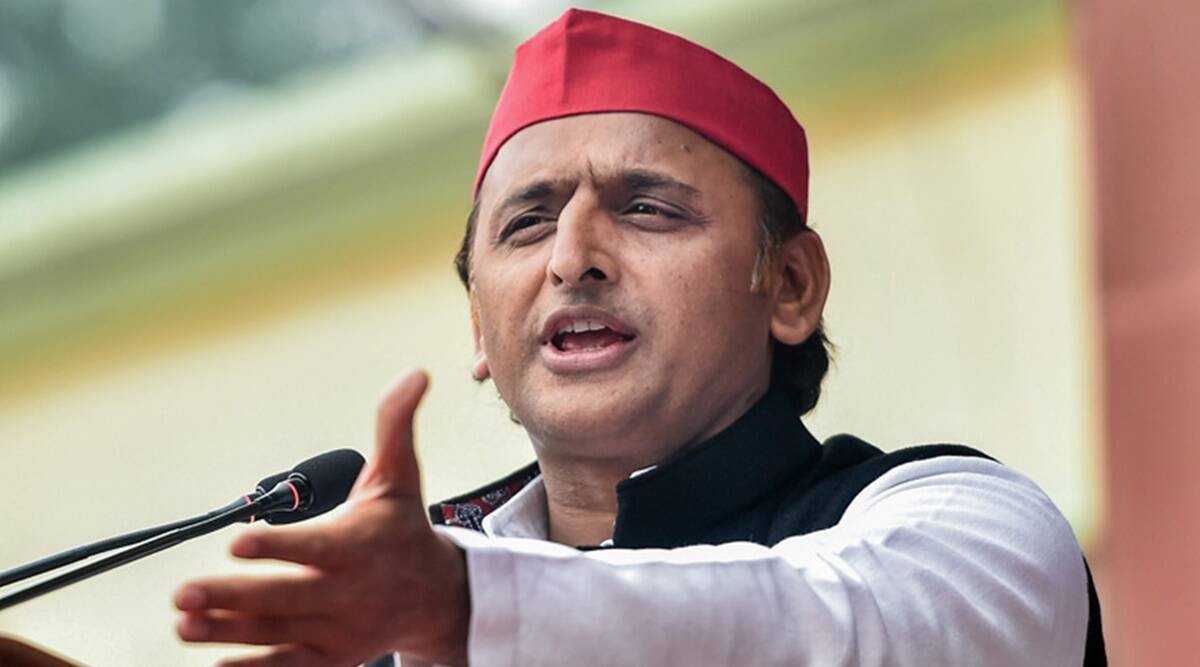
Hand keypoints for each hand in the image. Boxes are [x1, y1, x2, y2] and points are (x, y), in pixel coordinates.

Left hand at [174, 370, 468, 666]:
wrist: (437, 596)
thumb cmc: (405, 530)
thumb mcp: (401, 475)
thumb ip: (395, 425)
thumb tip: (414, 375)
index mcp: (357, 544)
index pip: (313, 547)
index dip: (276, 547)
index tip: (237, 543)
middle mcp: (345, 590)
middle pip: (284, 597)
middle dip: (233, 597)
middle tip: (184, 592)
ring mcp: (336, 628)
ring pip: (277, 633)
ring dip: (228, 632)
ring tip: (185, 623)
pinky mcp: (330, 655)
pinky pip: (289, 666)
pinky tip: (217, 663)